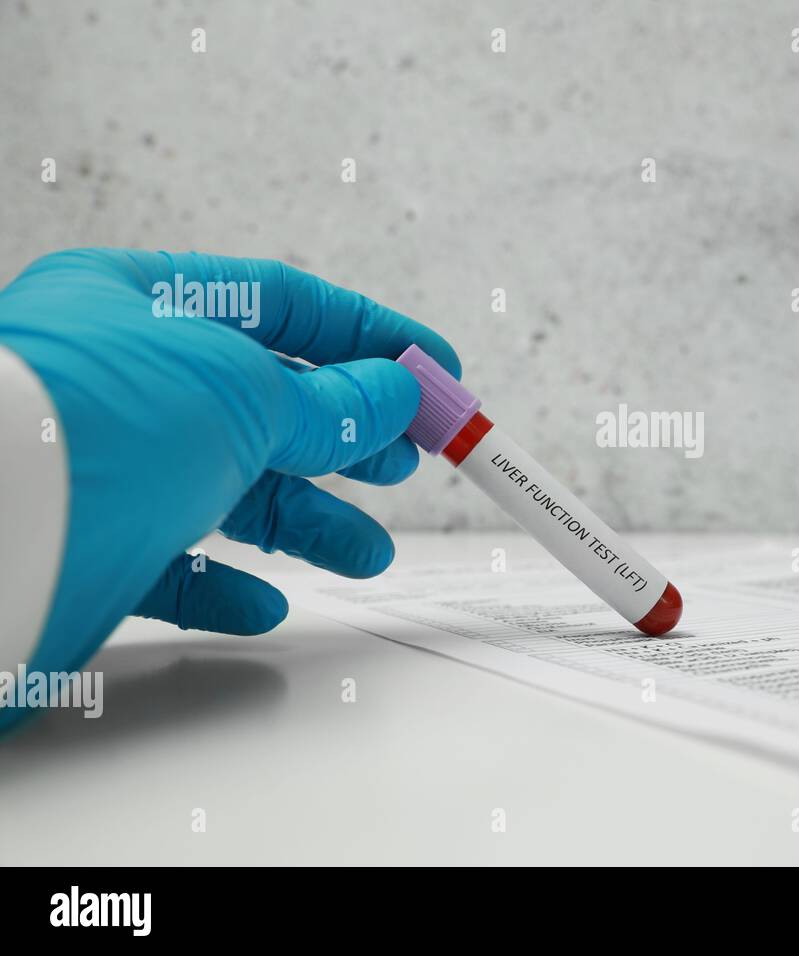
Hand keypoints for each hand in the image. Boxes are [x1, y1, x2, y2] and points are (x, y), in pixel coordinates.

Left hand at [0, 249, 457, 680]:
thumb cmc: (84, 425)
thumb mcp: (237, 392)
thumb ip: (329, 401)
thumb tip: (393, 395)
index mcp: (138, 302)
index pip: (280, 304)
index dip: (368, 336)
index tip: (435, 369)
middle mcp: (119, 378)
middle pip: (265, 403)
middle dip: (349, 436)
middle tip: (410, 461)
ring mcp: (104, 466)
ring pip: (230, 491)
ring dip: (309, 522)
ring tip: (369, 552)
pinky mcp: (90, 549)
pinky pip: (172, 566)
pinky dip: (228, 585)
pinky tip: (265, 602)